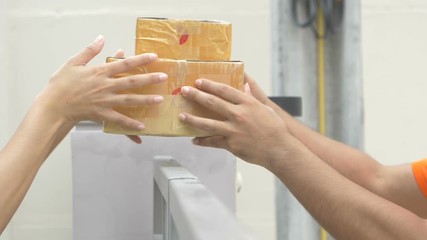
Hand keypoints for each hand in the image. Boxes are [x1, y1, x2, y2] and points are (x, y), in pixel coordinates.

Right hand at [36, 35, 166, 129]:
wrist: (54, 105)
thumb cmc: (61, 84)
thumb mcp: (73, 62)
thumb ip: (89, 51)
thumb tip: (101, 38)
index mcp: (100, 72)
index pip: (124, 64)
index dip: (140, 60)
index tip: (154, 57)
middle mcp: (106, 86)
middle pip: (132, 81)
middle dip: (149, 79)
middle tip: (164, 77)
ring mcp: (105, 101)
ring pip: (130, 100)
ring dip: (146, 100)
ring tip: (160, 100)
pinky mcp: (102, 114)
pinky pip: (119, 119)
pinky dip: (131, 124)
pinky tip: (142, 126)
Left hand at [179, 79, 291, 168]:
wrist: (279, 149)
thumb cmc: (275, 128)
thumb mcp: (265, 108)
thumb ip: (252, 97)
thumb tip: (245, 85)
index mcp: (247, 103)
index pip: (225, 90)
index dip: (210, 85)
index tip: (199, 81)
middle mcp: (239, 115)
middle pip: (213, 103)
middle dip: (196, 96)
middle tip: (184, 91)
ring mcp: (234, 130)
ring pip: (208, 124)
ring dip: (193, 119)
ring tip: (181, 116)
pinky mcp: (232, 144)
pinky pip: (213, 142)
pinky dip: (203, 141)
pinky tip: (194, 140)